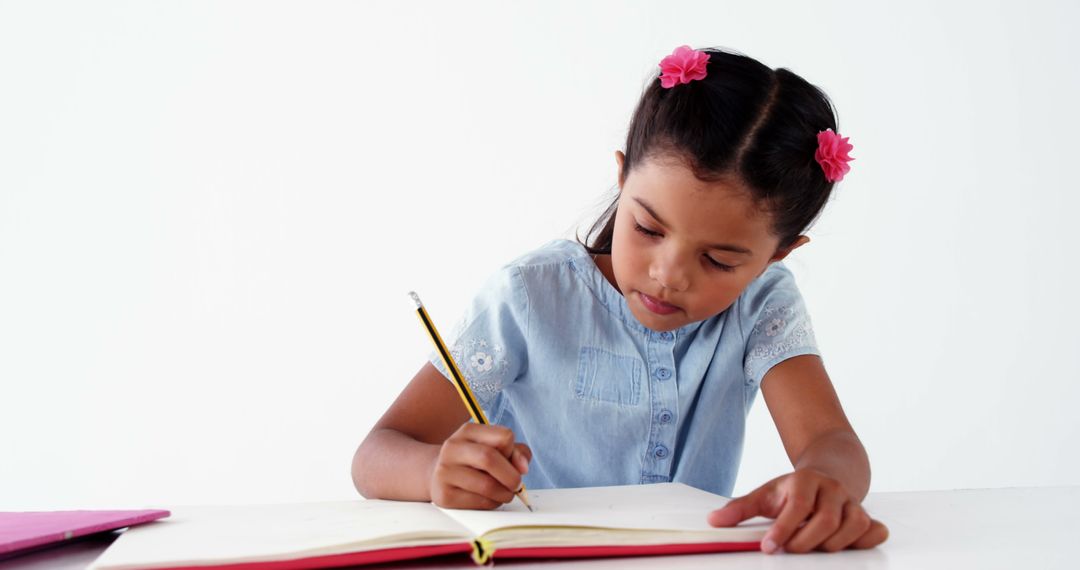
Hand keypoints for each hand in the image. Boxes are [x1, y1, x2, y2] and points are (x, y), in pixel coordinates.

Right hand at [429, 423, 531, 509]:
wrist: (436, 475)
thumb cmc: (474, 462)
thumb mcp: (494, 448)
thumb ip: (516, 452)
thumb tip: (522, 468)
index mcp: (468, 431)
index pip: (504, 436)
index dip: (514, 453)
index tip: (514, 463)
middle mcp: (453, 447)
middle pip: (490, 458)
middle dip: (511, 476)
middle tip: (516, 485)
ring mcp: (445, 471)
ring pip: (487, 485)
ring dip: (504, 494)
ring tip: (504, 493)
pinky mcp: (444, 495)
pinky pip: (479, 503)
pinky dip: (492, 504)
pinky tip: (489, 499)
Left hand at [706, 468, 888, 553]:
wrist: (829, 471)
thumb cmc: (793, 489)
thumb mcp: (765, 494)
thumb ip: (740, 509)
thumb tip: (714, 521)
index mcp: (805, 480)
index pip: (797, 506)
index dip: (784, 528)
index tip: (769, 547)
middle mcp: (832, 489)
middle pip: (826, 521)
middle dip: (805, 542)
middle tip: (790, 550)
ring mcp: (852, 502)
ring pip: (851, 528)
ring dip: (830, 546)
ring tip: (811, 547)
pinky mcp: (866, 516)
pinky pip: (873, 531)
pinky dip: (862, 542)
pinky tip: (845, 546)